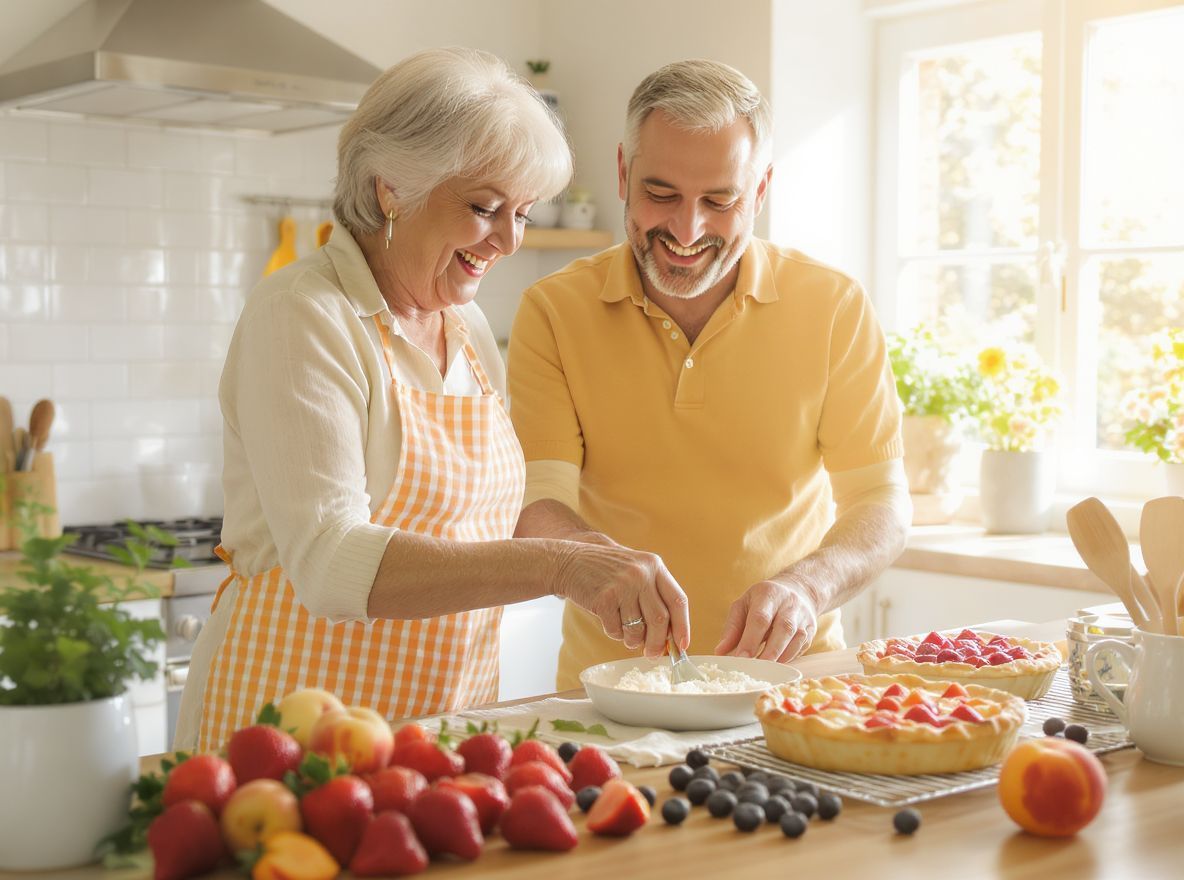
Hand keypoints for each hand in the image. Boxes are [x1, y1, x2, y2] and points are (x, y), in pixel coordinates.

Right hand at [551, 542, 689, 658]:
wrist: (568, 562)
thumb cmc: (605, 572)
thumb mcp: (635, 570)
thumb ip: (653, 596)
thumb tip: (670, 636)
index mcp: (654, 565)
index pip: (678, 601)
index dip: (683, 626)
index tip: (683, 645)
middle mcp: (641, 574)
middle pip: (661, 620)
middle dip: (658, 643)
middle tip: (654, 655)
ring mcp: (622, 586)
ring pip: (638, 629)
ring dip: (634, 640)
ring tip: (627, 636)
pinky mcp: (604, 599)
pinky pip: (616, 630)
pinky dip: (615, 634)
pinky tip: (609, 622)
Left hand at [714, 579, 817, 661]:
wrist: (796, 590)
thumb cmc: (763, 601)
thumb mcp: (743, 605)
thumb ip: (732, 628)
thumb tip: (720, 651)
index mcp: (768, 594)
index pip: (760, 618)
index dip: (751, 639)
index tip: (741, 658)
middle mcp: (789, 604)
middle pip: (783, 629)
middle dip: (769, 652)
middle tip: (755, 669)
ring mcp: (803, 616)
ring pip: (797, 638)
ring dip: (781, 657)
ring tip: (765, 670)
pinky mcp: (811, 629)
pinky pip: (803, 646)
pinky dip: (789, 657)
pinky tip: (777, 664)